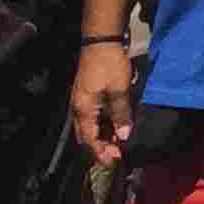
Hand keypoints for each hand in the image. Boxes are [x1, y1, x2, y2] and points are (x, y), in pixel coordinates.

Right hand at [72, 42, 135, 162]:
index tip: (114, 161)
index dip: (100, 153)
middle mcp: (79, 109)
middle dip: (100, 148)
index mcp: (84, 110)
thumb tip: (124, 136)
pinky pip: (93, 117)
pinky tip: (115, 127)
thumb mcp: (119, 90)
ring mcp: (82, 102)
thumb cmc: (109, 65)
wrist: (101, 42)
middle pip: (86, 136)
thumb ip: (121, 114)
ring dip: (102, 137)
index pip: (89, 140)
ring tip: (118, 144)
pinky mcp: (88, 95)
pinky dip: (103, 125)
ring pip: (89, 127)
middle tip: (117, 155)